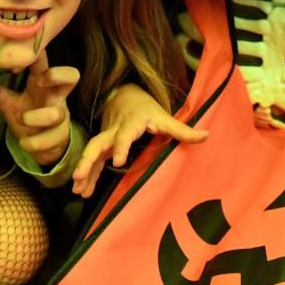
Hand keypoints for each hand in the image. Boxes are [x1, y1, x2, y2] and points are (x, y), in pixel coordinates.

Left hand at [0, 50, 77, 166]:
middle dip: (55, 75)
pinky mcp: (61, 137)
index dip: (36, 55)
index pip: (46, 63)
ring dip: (36, 117)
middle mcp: (56, 97)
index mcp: (44, 85)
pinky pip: (50, 139)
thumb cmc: (30, 118)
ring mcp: (61, 117)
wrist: (45, 147)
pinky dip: (34, 142)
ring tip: (21, 119)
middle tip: (37, 81)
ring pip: (56, 113)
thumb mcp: (12, 105)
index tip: (15, 64)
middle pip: (72, 75)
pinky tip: (24, 143)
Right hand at [72, 84, 206, 197]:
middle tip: (79, 175)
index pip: (125, 134)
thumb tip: (207, 135)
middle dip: (88, 159)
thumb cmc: (145, 107)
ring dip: (84, 170)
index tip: (118, 161)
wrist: (123, 94)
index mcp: (130, 122)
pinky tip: (80, 190)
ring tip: (77, 188)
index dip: (122, 146)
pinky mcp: (102, 145)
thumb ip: (183, 130)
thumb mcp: (164, 116)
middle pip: (98, 143)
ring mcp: (105, 137)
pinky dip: (87, 174)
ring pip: (91, 152)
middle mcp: (114, 129)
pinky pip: (93, 160)